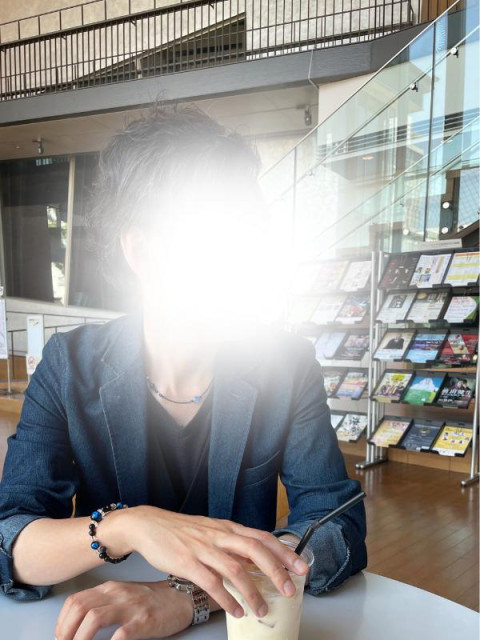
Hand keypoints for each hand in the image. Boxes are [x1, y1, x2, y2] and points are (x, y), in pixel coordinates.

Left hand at [55, 580, 197, 639]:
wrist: (182, 597)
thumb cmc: (152, 600)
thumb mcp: (124, 595)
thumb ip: (103, 603)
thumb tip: (76, 624)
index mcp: (110, 588)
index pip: (75, 601)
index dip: (61, 622)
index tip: (60, 637)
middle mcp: (118, 593)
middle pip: (80, 608)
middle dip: (65, 631)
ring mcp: (131, 606)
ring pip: (94, 618)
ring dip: (79, 639)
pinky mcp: (144, 621)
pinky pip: (120, 635)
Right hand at [115, 507, 308, 618]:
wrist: (149, 525)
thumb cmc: (182, 531)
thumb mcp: (212, 531)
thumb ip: (233, 543)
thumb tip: (257, 558)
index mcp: (228, 528)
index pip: (262, 537)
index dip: (284, 552)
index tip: (302, 566)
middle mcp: (219, 535)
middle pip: (255, 550)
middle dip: (276, 571)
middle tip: (290, 590)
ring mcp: (204, 548)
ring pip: (235, 569)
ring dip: (252, 592)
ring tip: (262, 610)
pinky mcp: (187, 562)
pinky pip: (212, 583)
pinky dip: (227, 599)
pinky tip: (235, 610)